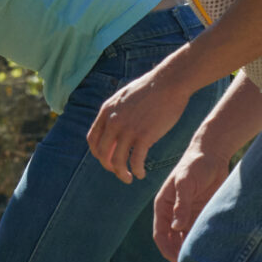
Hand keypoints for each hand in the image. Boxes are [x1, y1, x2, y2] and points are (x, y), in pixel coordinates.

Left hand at [88, 68, 184, 182]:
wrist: (169, 83)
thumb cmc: (151, 89)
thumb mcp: (124, 98)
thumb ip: (117, 113)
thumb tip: (115, 125)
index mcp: (106, 112)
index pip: (93, 139)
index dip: (98, 153)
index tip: (106, 159)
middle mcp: (113, 122)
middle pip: (102, 153)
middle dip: (108, 166)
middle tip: (118, 172)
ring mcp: (128, 130)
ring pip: (117, 160)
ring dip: (121, 173)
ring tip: (128, 178)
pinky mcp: (144, 136)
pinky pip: (136, 160)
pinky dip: (137, 170)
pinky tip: (141, 174)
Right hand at [152, 142, 228, 261]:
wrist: (213, 154)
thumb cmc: (195, 164)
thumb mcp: (185, 183)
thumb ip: (182, 205)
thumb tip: (176, 226)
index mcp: (163, 206)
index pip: (160, 233)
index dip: (166, 248)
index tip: (176, 260)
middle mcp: (173, 212)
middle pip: (172, 239)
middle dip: (178, 252)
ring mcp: (187, 213)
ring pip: (186, 237)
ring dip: (190, 248)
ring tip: (201, 261)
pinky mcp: (201, 212)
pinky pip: (199, 230)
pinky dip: (202, 240)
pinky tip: (209, 249)